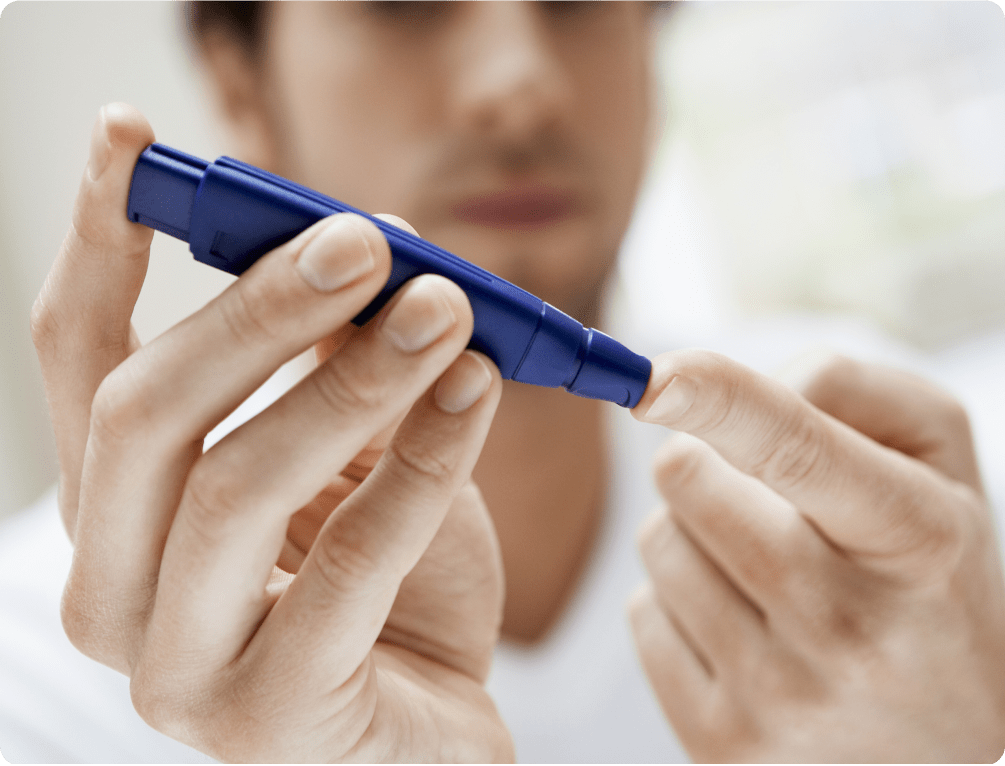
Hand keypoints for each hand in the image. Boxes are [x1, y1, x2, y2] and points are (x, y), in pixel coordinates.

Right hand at [31, 103, 512, 761]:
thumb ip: (338, 362)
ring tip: (446, 308)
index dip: (100, 242)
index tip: (130, 137)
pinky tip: (476, 393)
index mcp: (122, 509)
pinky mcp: (261, 720)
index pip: (79, 360)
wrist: (431, 728)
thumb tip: (366, 241)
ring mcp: (173, 666)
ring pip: (232, 486)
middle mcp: (116, 587)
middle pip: (144, 415)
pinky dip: (421, 467)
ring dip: (350, 379)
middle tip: (362, 241)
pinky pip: (345, 568)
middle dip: (255, 310)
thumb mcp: (359, 454)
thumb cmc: (392, 591)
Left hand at [629, 350, 1004, 761]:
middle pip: (690, 481)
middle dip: (702, 460)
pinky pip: (644, 615)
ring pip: (659, 542)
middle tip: (756, 493)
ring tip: (765, 570)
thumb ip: (844, 389)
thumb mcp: (936, 466)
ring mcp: (783, 697)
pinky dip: (678, 602)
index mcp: (917, 540)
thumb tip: (714, 391)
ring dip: (691, 532)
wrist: (955, 746)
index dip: (718, 398)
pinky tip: (746, 629)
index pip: (796, 449)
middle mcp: (851, 626)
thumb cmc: (931, 580)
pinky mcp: (723, 742)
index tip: (653, 378)